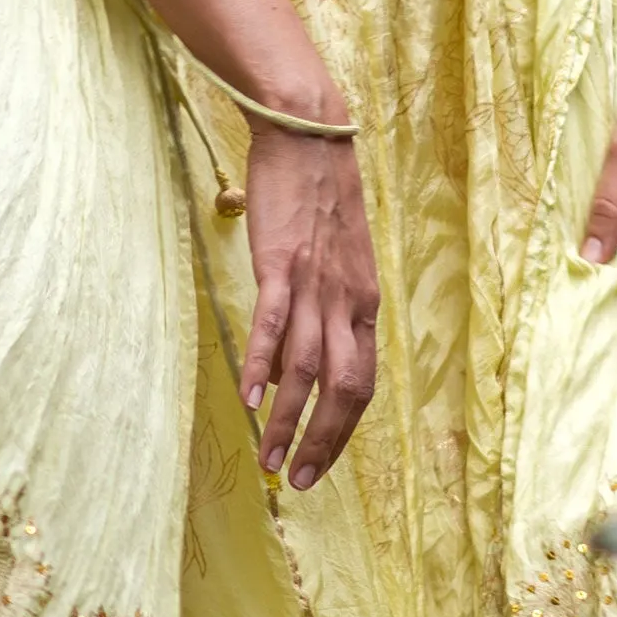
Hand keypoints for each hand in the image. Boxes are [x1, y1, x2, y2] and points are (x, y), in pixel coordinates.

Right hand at [238, 122, 379, 489]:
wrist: (310, 134)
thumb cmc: (321, 195)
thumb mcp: (339, 260)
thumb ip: (329, 306)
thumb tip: (307, 350)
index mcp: (364, 304)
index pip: (363, 385)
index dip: (342, 431)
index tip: (320, 465)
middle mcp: (347, 302)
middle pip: (344, 389)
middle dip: (322, 442)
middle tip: (298, 482)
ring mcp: (316, 284)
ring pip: (308, 369)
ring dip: (289, 420)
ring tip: (270, 459)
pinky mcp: (282, 264)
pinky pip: (275, 325)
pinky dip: (265, 365)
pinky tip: (252, 398)